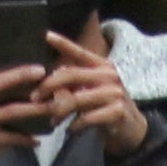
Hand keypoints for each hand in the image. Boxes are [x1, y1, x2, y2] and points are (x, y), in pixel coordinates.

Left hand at [35, 31, 145, 158]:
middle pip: (72, 75)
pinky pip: (87, 118)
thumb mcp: (93, 91)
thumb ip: (75, 85)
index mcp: (102, 66)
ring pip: (76, 99)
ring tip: (52, 120)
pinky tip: (70, 129)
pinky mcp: (117, 111)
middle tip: (34, 96)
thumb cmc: (107, 106)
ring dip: (59, 111)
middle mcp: (109, 75)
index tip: (46, 35)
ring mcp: (114, 93)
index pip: (80, 53)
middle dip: (49, 86)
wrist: (132, 129)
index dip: (64, 43)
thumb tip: (48, 84)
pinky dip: (74, 125)